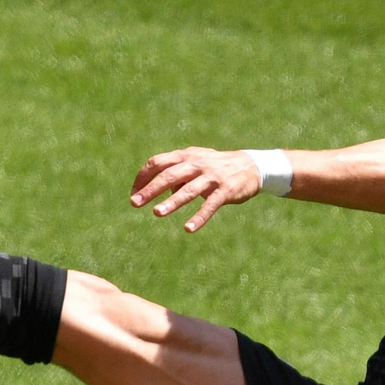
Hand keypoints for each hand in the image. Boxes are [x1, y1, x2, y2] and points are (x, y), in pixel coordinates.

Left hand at [130, 147, 262, 231]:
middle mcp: (197, 164)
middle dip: (150, 190)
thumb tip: (164, 190)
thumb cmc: (217, 166)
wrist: (251, 166)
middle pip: (169, 175)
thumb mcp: (196, 162)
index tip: (133, 193)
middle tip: (135, 203)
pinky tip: (188, 228)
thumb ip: (178, 172)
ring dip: (171, 202)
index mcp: (186, 156)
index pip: (157, 162)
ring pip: (188, 190)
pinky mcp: (225, 191)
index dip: (143, 177)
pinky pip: (210, 206)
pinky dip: (199, 217)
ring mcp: (211, 177)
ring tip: (157, 213)